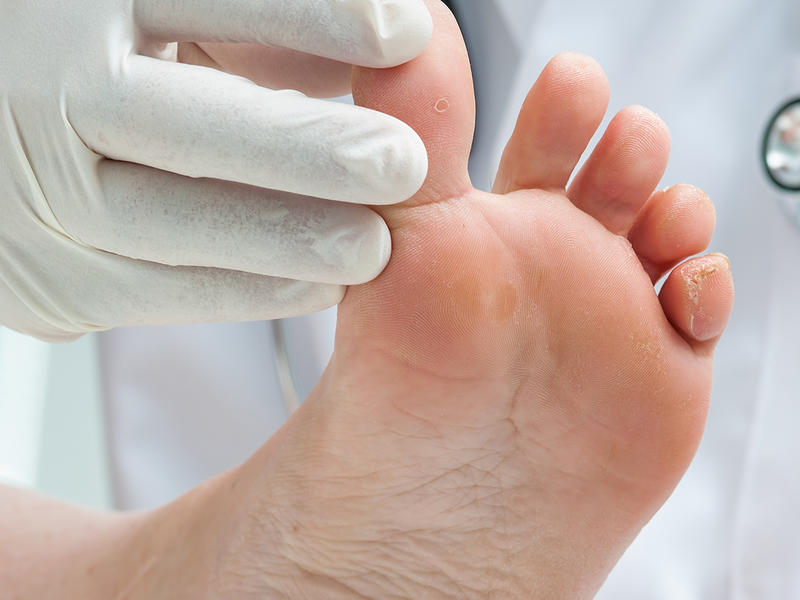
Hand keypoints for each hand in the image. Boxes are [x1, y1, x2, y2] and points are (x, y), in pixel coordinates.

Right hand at [0, 0, 430, 340]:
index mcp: (92, 3)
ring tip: (370, 248)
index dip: (306, 17)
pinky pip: (143, 292)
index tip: (406, 40)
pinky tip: (315, 288)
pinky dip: (236, 292)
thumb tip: (396, 45)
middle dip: (298, 147)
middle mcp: (49, 88)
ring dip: (277, 237)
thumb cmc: (129, 78)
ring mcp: (34, 189)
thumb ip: (274, 33)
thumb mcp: (186, 31)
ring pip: (160, 218)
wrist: (23, 152)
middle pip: (178, 122)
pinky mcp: (38, 276)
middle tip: (397, 165)